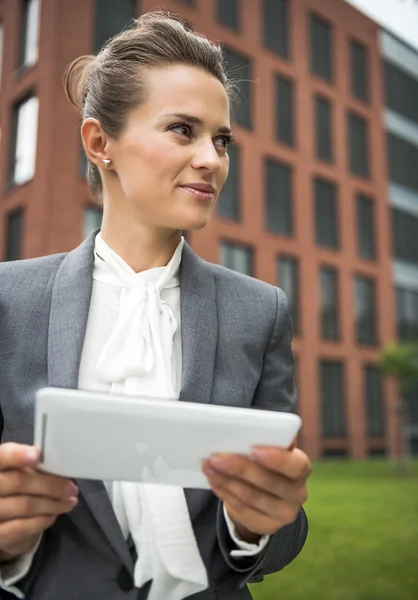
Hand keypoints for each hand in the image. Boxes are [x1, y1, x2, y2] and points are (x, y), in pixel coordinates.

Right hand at [0, 443, 78, 561]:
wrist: (0, 514)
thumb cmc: (12, 485)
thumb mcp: (15, 470)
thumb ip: (28, 465)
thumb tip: (56, 465)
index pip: (2, 457)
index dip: (17, 456)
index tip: (36, 456)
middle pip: (18, 482)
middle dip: (50, 485)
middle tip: (71, 488)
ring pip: (25, 505)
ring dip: (53, 504)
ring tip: (70, 502)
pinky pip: (21, 528)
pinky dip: (42, 520)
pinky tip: (54, 515)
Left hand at [202, 441, 310, 541]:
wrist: (266, 492)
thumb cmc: (266, 461)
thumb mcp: (271, 447)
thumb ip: (268, 437)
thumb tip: (253, 428)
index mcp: (301, 468)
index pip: (296, 466)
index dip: (277, 459)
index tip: (254, 449)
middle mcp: (298, 494)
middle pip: (269, 483)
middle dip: (240, 469)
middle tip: (216, 458)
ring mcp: (284, 514)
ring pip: (252, 498)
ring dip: (227, 481)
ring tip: (209, 467)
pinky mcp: (267, 526)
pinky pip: (243, 511)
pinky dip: (226, 495)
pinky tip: (214, 482)